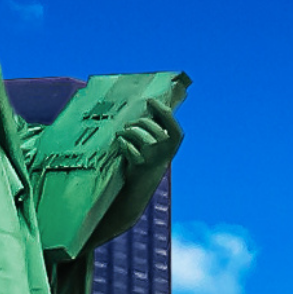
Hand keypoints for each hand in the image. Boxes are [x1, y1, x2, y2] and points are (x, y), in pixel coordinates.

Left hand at [89, 97, 181, 249]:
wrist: (137, 193)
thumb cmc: (144, 166)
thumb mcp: (155, 149)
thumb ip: (155, 132)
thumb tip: (148, 109)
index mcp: (173, 145)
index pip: (172, 124)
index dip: (161, 111)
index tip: (150, 100)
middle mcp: (166, 152)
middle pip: (149, 126)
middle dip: (137, 122)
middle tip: (128, 126)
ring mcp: (153, 158)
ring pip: (138, 135)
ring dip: (127, 132)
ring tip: (121, 135)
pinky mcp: (139, 165)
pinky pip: (129, 146)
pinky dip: (122, 144)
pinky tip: (120, 146)